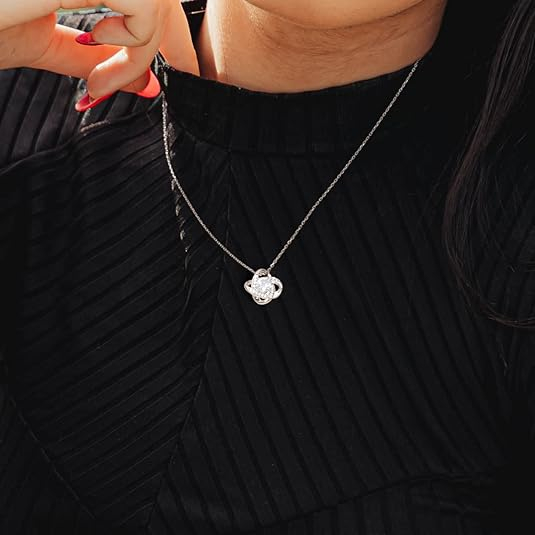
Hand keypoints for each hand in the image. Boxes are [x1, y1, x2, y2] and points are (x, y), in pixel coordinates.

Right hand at [0, 1, 199, 107]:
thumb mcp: (44, 41)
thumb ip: (96, 58)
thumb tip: (150, 84)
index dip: (163, 30)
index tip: (143, 74)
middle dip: (164, 42)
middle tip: (130, 80)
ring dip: (141, 48)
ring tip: (95, 77)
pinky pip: (141, 2)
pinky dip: (134, 41)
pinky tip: (93, 48)